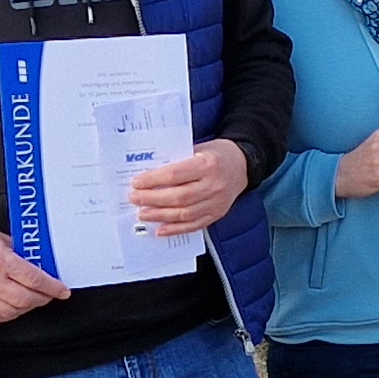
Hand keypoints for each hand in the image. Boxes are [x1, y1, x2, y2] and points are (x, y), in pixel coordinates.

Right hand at [0, 223, 72, 323]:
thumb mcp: (0, 239)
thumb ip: (20, 252)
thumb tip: (39, 264)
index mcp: (1, 261)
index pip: (35, 279)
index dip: (52, 287)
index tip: (62, 290)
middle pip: (27, 298)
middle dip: (44, 298)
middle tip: (50, 294)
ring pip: (14, 311)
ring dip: (28, 307)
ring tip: (34, 300)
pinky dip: (11, 314)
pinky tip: (16, 307)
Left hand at [126, 137, 249, 235]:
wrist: (243, 165)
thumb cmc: (217, 154)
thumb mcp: (198, 148)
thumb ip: (178, 160)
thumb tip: (149, 175)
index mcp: (208, 164)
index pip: (174, 175)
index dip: (153, 180)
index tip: (136, 183)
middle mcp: (214, 185)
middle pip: (178, 197)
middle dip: (152, 200)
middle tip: (134, 199)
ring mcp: (217, 202)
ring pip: (184, 214)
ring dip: (160, 216)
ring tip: (143, 214)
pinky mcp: (218, 214)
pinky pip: (194, 225)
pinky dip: (175, 229)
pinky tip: (160, 229)